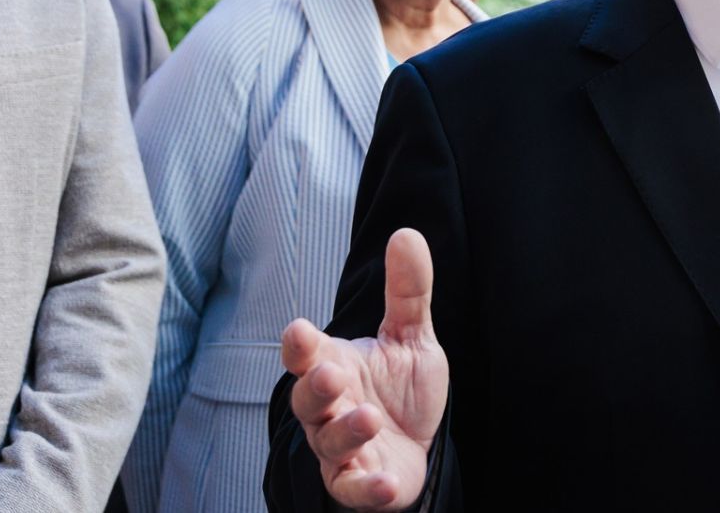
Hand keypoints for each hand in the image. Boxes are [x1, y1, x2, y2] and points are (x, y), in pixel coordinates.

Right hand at [281, 229, 449, 510]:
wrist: (418, 446)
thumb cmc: (401, 390)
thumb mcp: (411, 337)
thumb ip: (408, 291)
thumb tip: (407, 233)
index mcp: (333, 367)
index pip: (305, 355)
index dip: (300, 346)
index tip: (300, 331)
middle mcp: (328, 409)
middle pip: (307, 400)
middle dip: (315, 388)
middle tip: (330, 374)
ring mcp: (340, 449)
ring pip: (328, 443)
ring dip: (345, 432)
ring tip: (368, 417)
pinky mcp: (358, 484)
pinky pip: (354, 489)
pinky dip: (368, 488)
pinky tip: (386, 481)